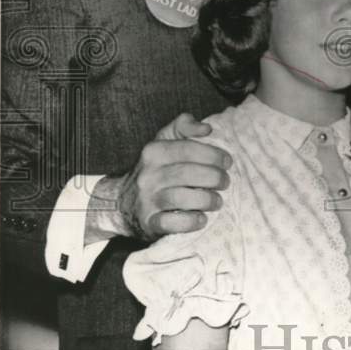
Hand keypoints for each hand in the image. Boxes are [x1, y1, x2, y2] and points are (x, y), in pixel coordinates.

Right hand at [87, 113, 231, 243]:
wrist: (123, 202)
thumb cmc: (156, 168)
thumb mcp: (164, 140)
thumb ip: (184, 126)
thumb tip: (207, 128)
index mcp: (153, 151)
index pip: (187, 149)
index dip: (212, 155)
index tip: (228, 162)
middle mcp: (147, 175)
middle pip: (186, 173)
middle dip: (213, 177)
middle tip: (225, 182)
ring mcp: (146, 200)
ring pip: (179, 198)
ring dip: (206, 200)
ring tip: (217, 201)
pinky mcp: (148, 222)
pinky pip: (169, 223)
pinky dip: (190, 222)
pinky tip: (201, 219)